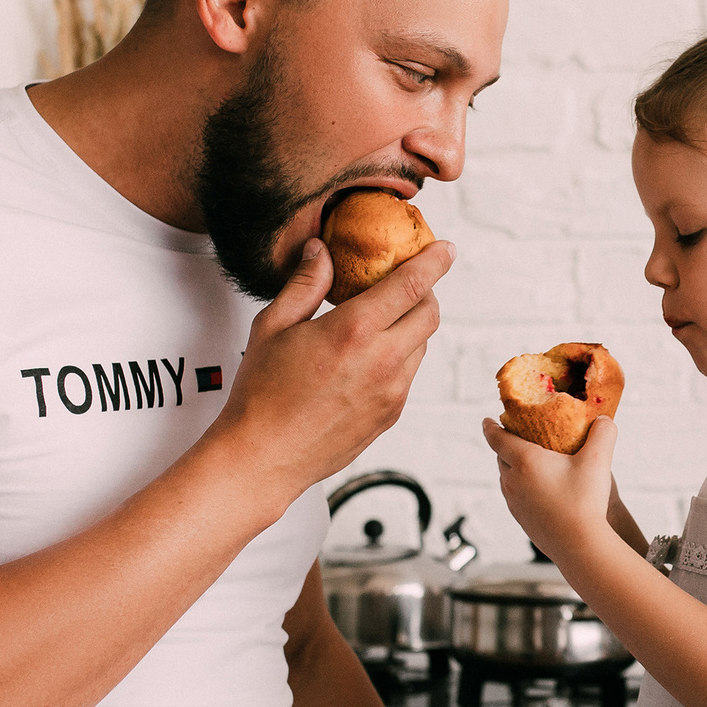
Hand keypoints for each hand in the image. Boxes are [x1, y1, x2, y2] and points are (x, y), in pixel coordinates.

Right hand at [209, 236, 454, 503]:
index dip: (434, 261)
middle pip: (429, 314)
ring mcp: (392, 392)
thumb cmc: (260, 394)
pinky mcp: (391, 415)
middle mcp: (382, 361)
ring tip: (378, 323)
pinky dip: (399, 357)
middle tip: (404, 284)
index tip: (446, 249)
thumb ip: (305, 284)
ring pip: (421, 345)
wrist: (263, 457)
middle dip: (424, 292)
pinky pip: (408, 375)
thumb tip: (321, 251)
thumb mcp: (272, 326)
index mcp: (354, 331)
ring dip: (410, 326)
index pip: (412, 284)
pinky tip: (367, 358)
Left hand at [483, 414, 618, 560]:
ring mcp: (515, 504)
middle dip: (506, 446)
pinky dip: (522, 488)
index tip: (487, 421)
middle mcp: (513, 482)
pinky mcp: (522, 521)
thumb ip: (603, 433)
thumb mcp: (599, 460)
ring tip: (531, 464)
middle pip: (501, 458)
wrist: (580, 546)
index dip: (490, 427)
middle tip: (518, 438)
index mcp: (525, 461)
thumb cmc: (586, 501)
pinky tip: (541, 491)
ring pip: (507, 479)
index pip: (497, 439)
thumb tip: (604, 419)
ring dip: (514, 469)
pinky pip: (515, 498)